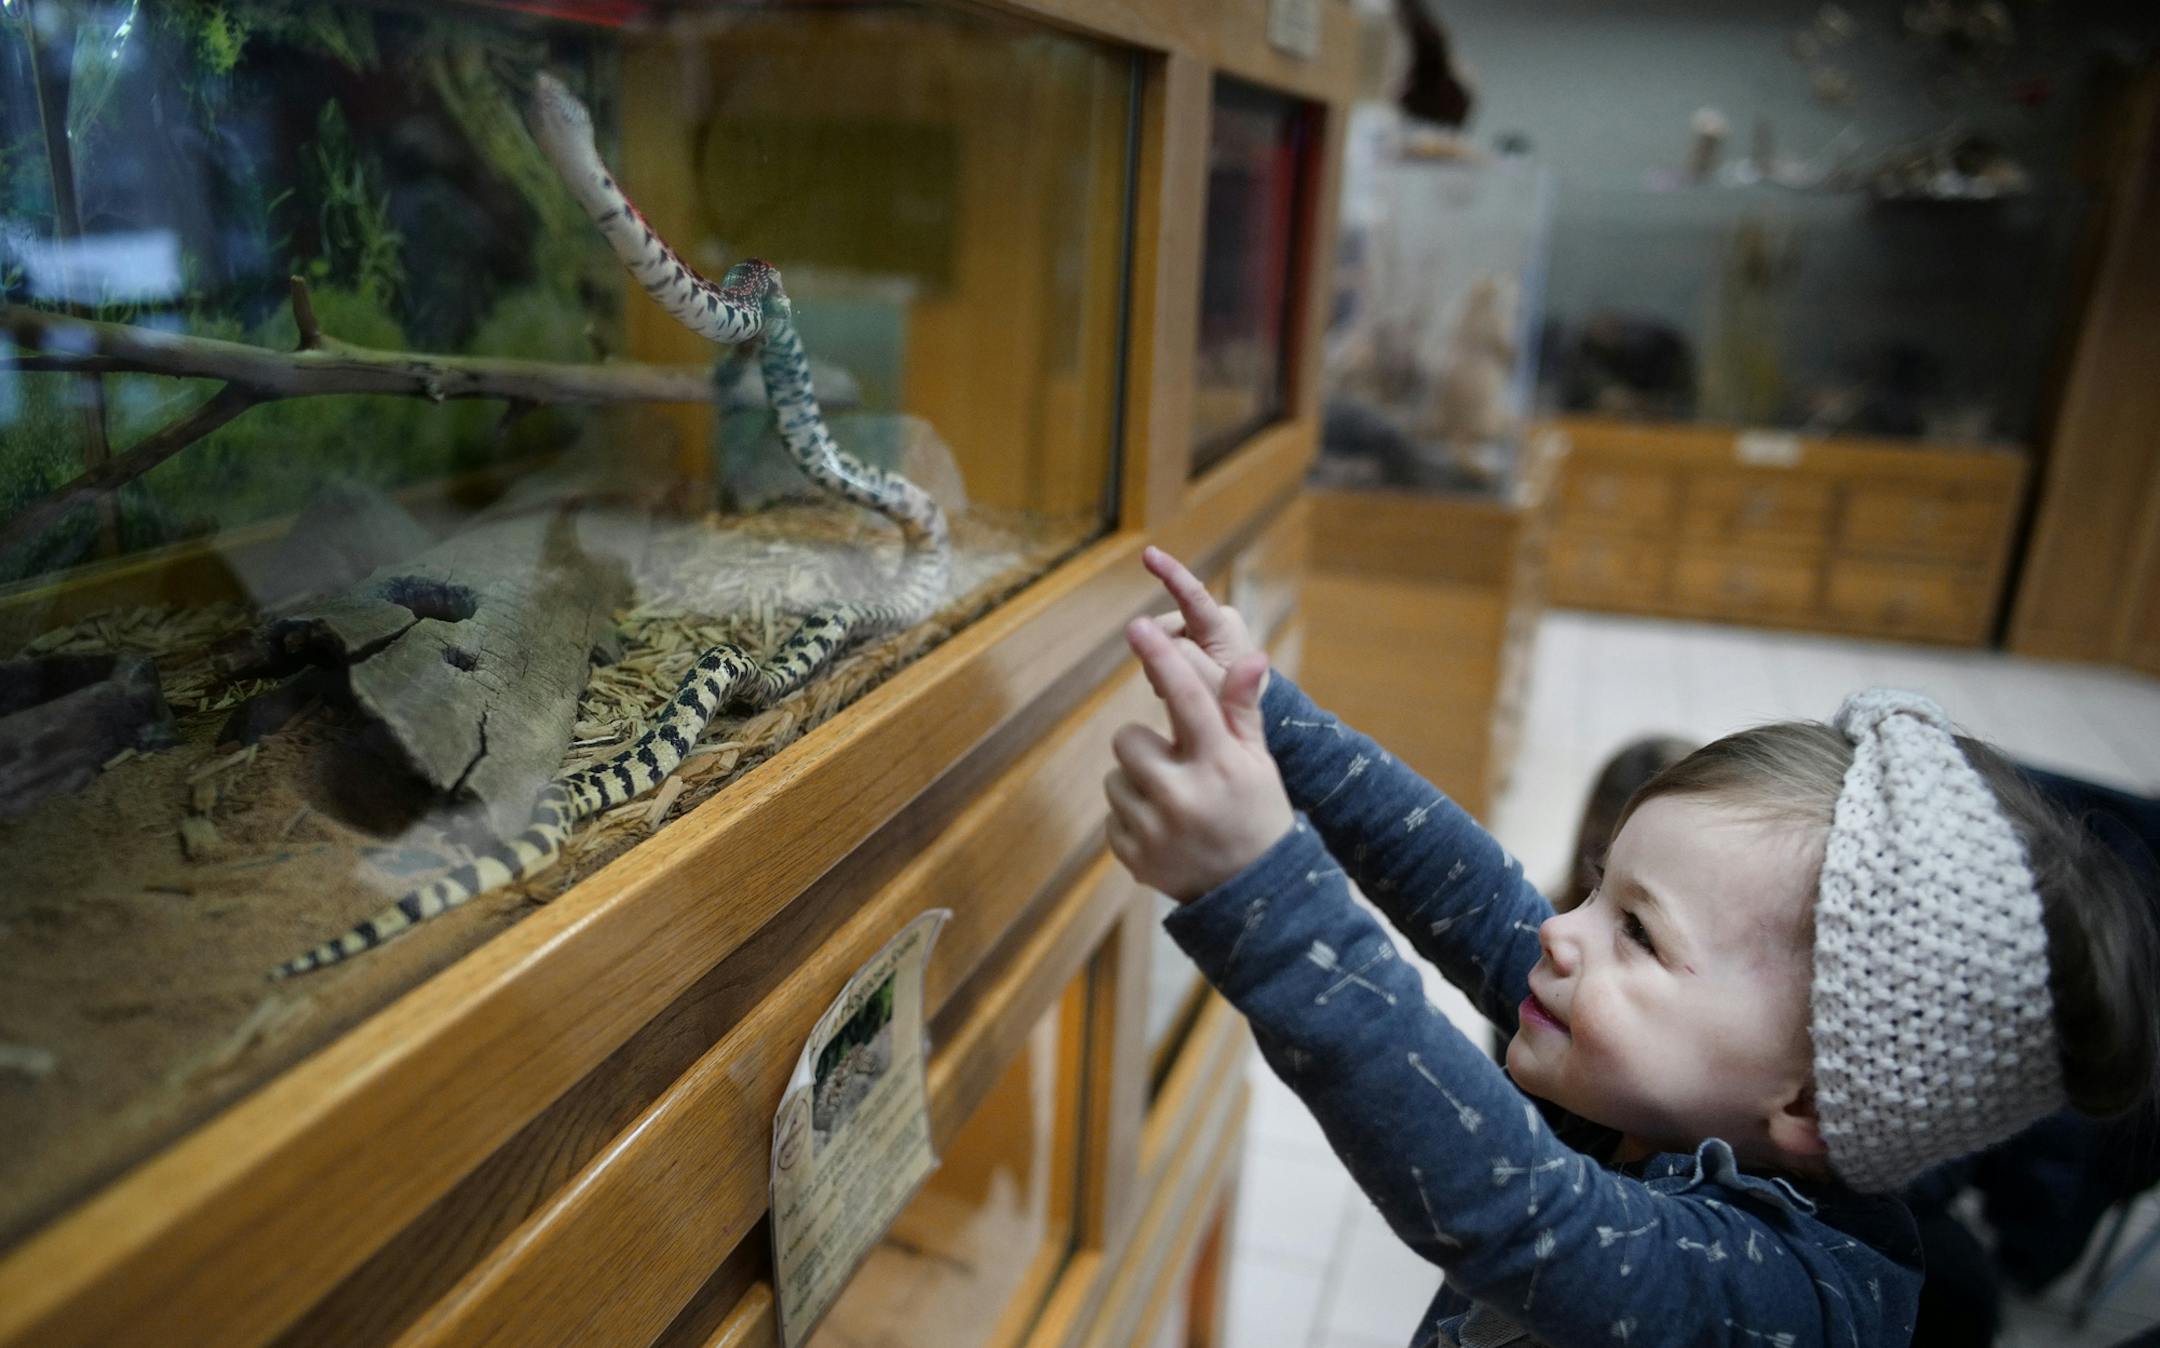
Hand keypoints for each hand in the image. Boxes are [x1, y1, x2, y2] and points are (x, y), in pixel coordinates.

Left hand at [1105, 616, 1294, 902]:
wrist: (1254, 894)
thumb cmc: (1257, 812)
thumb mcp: (1258, 762)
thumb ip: (1241, 710)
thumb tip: (1252, 657)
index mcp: (1220, 765)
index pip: (1187, 698)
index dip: (1162, 658)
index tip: (1139, 627)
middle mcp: (1184, 796)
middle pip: (1128, 738)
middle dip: (1148, 746)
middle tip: (1177, 766)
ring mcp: (1155, 830)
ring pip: (1115, 776)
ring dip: (1139, 782)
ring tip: (1175, 803)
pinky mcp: (1133, 856)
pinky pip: (1111, 814)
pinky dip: (1133, 817)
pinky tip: (1165, 830)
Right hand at [1138, 546, 1264, 699]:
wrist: (1243, 707)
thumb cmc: (1234, 700)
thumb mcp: (1214, 689)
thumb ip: (1185, 661)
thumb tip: (1150, 632)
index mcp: (1223, 628)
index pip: (1193, 596)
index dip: (1170, 573)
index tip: (1149, 553)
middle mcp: (1211, 619)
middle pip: (1162, 629)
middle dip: (1161, 656)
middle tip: (1181, 686)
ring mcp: (1200, 626)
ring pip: (1157, 640)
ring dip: (1163, 664)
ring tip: (1188, 684)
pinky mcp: (1191, 635)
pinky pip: (1161, 647)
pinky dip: (1165, 665)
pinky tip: (1182, 678)